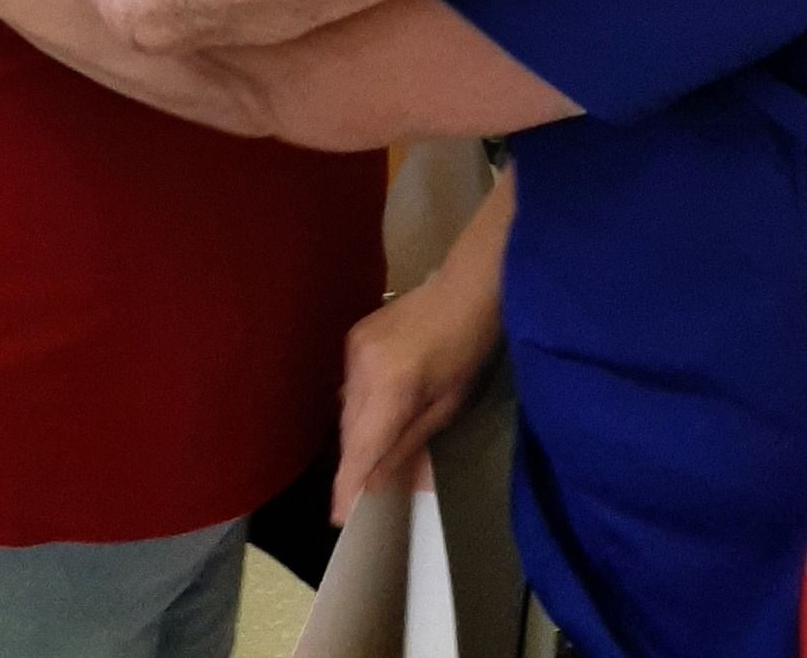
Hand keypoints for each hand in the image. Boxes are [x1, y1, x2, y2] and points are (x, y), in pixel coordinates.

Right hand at [333, 279, 495, 523]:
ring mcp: (353, 349)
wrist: (463, 288)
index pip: (359, 447)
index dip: (348, 485)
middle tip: (361, 497)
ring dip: (358, 436)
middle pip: (349, 431)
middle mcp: (361, 368)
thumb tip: (378, 483)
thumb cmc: (467, 351)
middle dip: (354, 464)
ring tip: (372, 459)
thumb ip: (407, 445)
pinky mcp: (353, 337)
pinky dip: (360, 408)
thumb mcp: (447, 408)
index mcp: (389, 387)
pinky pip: (350, 387)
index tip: (339, 518)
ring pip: (346, 410)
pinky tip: (376, 417)